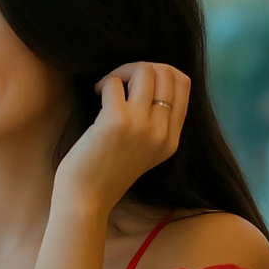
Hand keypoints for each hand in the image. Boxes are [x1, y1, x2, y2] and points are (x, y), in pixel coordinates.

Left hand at [54, 62, 189, 213]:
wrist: (85, 201)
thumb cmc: (104, 173)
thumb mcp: (142, 151)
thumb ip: (153, 124)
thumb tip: (150, 78)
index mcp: (172, 140)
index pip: (183, 84)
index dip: (160, 71)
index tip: (136, 82)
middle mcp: (162, 132)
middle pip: (166, 73)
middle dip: (139, 67)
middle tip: (118, 82)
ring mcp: (141, 127)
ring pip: (145, 71)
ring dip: (122, 71)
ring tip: (107, 87)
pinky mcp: (116, 122)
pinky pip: (115, 82)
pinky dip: (105, 82)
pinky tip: (96, 95)